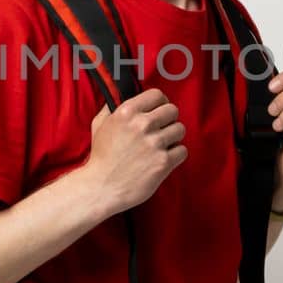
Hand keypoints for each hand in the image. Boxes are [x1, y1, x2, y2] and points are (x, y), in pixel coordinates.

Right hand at [83, 88, 187, 215]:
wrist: (102, 187)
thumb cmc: (101, 158)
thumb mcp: (99, 125)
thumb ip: (113, 107)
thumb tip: (122, 95)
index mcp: (127, 112)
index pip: (157, 95)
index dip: (160, 103)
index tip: (159, 111)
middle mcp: (142, 125)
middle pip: (173, 110)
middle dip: (168, 120)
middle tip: (162, 130)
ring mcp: (154, 143)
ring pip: (180, 129)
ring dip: (173, 137)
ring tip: (162, 146)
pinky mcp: (163, 162)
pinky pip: (183, 150)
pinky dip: (176, 155)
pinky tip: (164, 158)